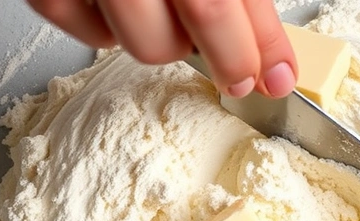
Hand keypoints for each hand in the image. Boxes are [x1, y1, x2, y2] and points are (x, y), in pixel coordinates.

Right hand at [26, 0, 297, 97]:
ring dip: (166, 40)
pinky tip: (120, 8)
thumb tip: (265, 42)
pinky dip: (106, 30)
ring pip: (140, 44)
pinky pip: (82, 29)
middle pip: (183, 31)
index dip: (259, 45)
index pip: (218, 2)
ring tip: (172, 13)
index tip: (277, 75)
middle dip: (224, 58)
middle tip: (238, 69)